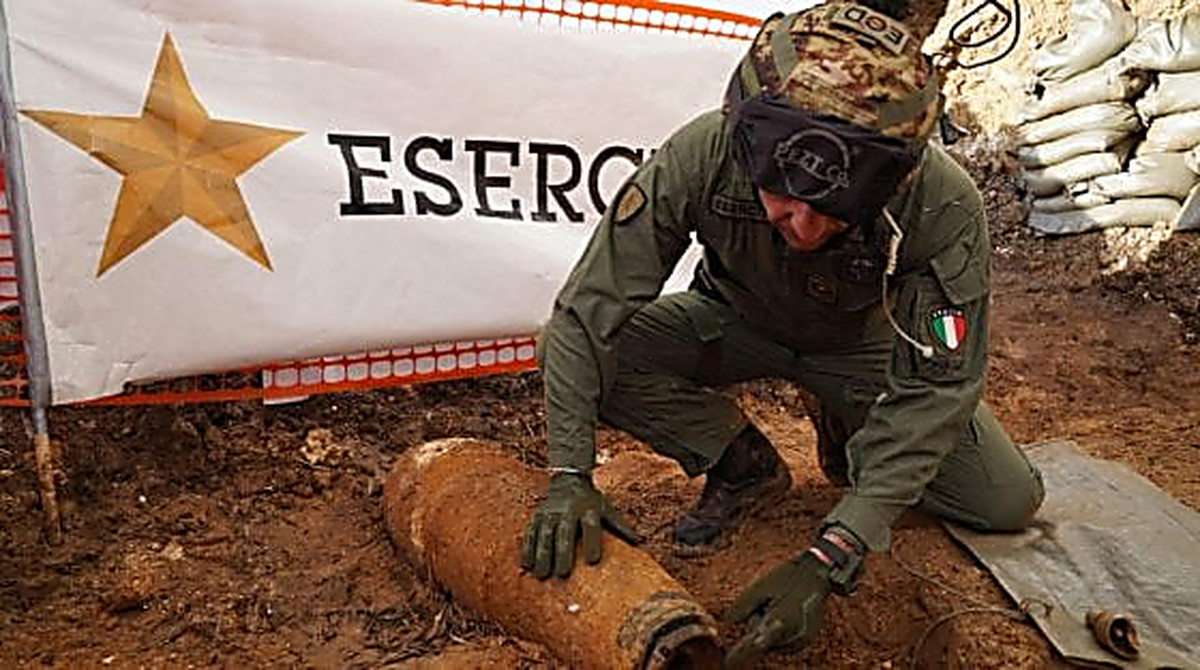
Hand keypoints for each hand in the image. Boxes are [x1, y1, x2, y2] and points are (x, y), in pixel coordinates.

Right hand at [520, 473, 638, 578]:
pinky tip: (526, 566)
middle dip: (563, 552)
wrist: (568, 480)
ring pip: (544, 534)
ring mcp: (549, 513)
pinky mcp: (536, 517)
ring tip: (542, 575)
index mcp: (588, 509)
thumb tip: (639, 543)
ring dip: (542, 555)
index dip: (592, 541)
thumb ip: (620, 526)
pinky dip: (527, 550)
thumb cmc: (591, 502)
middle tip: (563, 574)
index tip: (592, 561)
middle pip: (564, 531)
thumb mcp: (607, 510)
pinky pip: (530, 533)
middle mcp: (567, 510)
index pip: (591, 525)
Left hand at [723, 552, 831, 668]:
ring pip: (775, 642)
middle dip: (758, 626)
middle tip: (767, 604)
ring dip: (770, 629)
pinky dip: (781, 631)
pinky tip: (787, 611)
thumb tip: (727, 622)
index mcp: (780, 620)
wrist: (817, 573)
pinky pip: (786, 641)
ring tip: (780, 605)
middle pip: (764, 642)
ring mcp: (803, 638)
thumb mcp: (760, 587)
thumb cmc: (788, 577)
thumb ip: (743, 607)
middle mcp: (794, 635)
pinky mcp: (808, 638)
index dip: (739, 653)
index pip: (754, 644)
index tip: (728, 662)